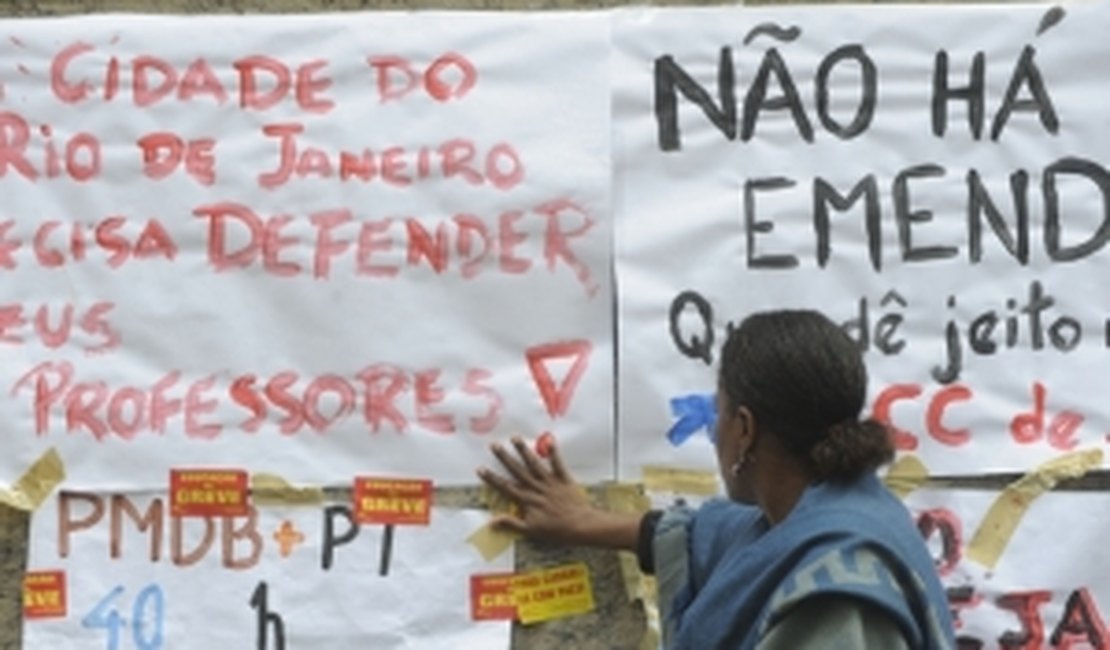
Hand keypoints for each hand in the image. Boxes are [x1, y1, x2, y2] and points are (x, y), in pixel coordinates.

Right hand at [477, 436, 640, 550]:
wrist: (580, 526)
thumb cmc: (555, 531)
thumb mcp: (531, 531)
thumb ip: (511, 523)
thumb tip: (491, 521)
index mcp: (527, 500)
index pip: (506, 487)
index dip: (492, 478)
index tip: (480, 469)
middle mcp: (536, 488)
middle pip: (517, 471)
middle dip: (505, 458)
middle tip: (494, 445)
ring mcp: (550, 482)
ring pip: (534, 464)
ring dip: (524, 450)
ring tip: (515, 437)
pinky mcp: (563, 479)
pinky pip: (558, 464)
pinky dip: (554, 453)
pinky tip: (550, 440)